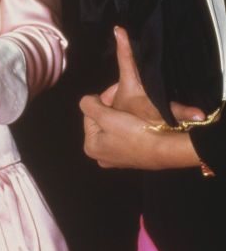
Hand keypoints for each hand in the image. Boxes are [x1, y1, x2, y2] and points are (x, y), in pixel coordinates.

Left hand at [80, 27, 200, 170]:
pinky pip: (128, 132)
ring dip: (124, 113)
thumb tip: (84, 96)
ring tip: (137, 106)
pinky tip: (143, 119)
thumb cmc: (134, 129)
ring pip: (116, 124)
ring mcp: (117, 159)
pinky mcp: (132, 158)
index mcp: (91, 145)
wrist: (166, 148)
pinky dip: (133, 124)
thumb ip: (90, 101)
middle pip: (104, 118)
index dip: (104, 98)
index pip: (92, 110)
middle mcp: (100, 156)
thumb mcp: (107, 113)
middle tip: (129, 96)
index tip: (119, 90)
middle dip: (114, 105)